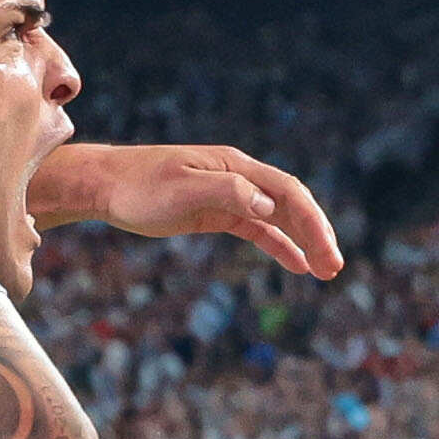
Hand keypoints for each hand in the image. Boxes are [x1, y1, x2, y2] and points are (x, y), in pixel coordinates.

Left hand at [32, 140, 344, 278]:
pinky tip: (295, 264)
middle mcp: (239, 177)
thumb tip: (266, 205)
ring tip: (324, 272)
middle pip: (290, 205)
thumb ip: (225, 192)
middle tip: (333, 270)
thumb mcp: (181, 188)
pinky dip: (278, 245)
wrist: (105, 186)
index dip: (311, 223)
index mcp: (235, 166)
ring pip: (277, 218)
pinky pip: (256, 229)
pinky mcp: (216, 212)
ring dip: (302, 243)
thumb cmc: (138, 186)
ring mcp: (229, 195)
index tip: (325, 254)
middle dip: (315, 235)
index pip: (286, 192)